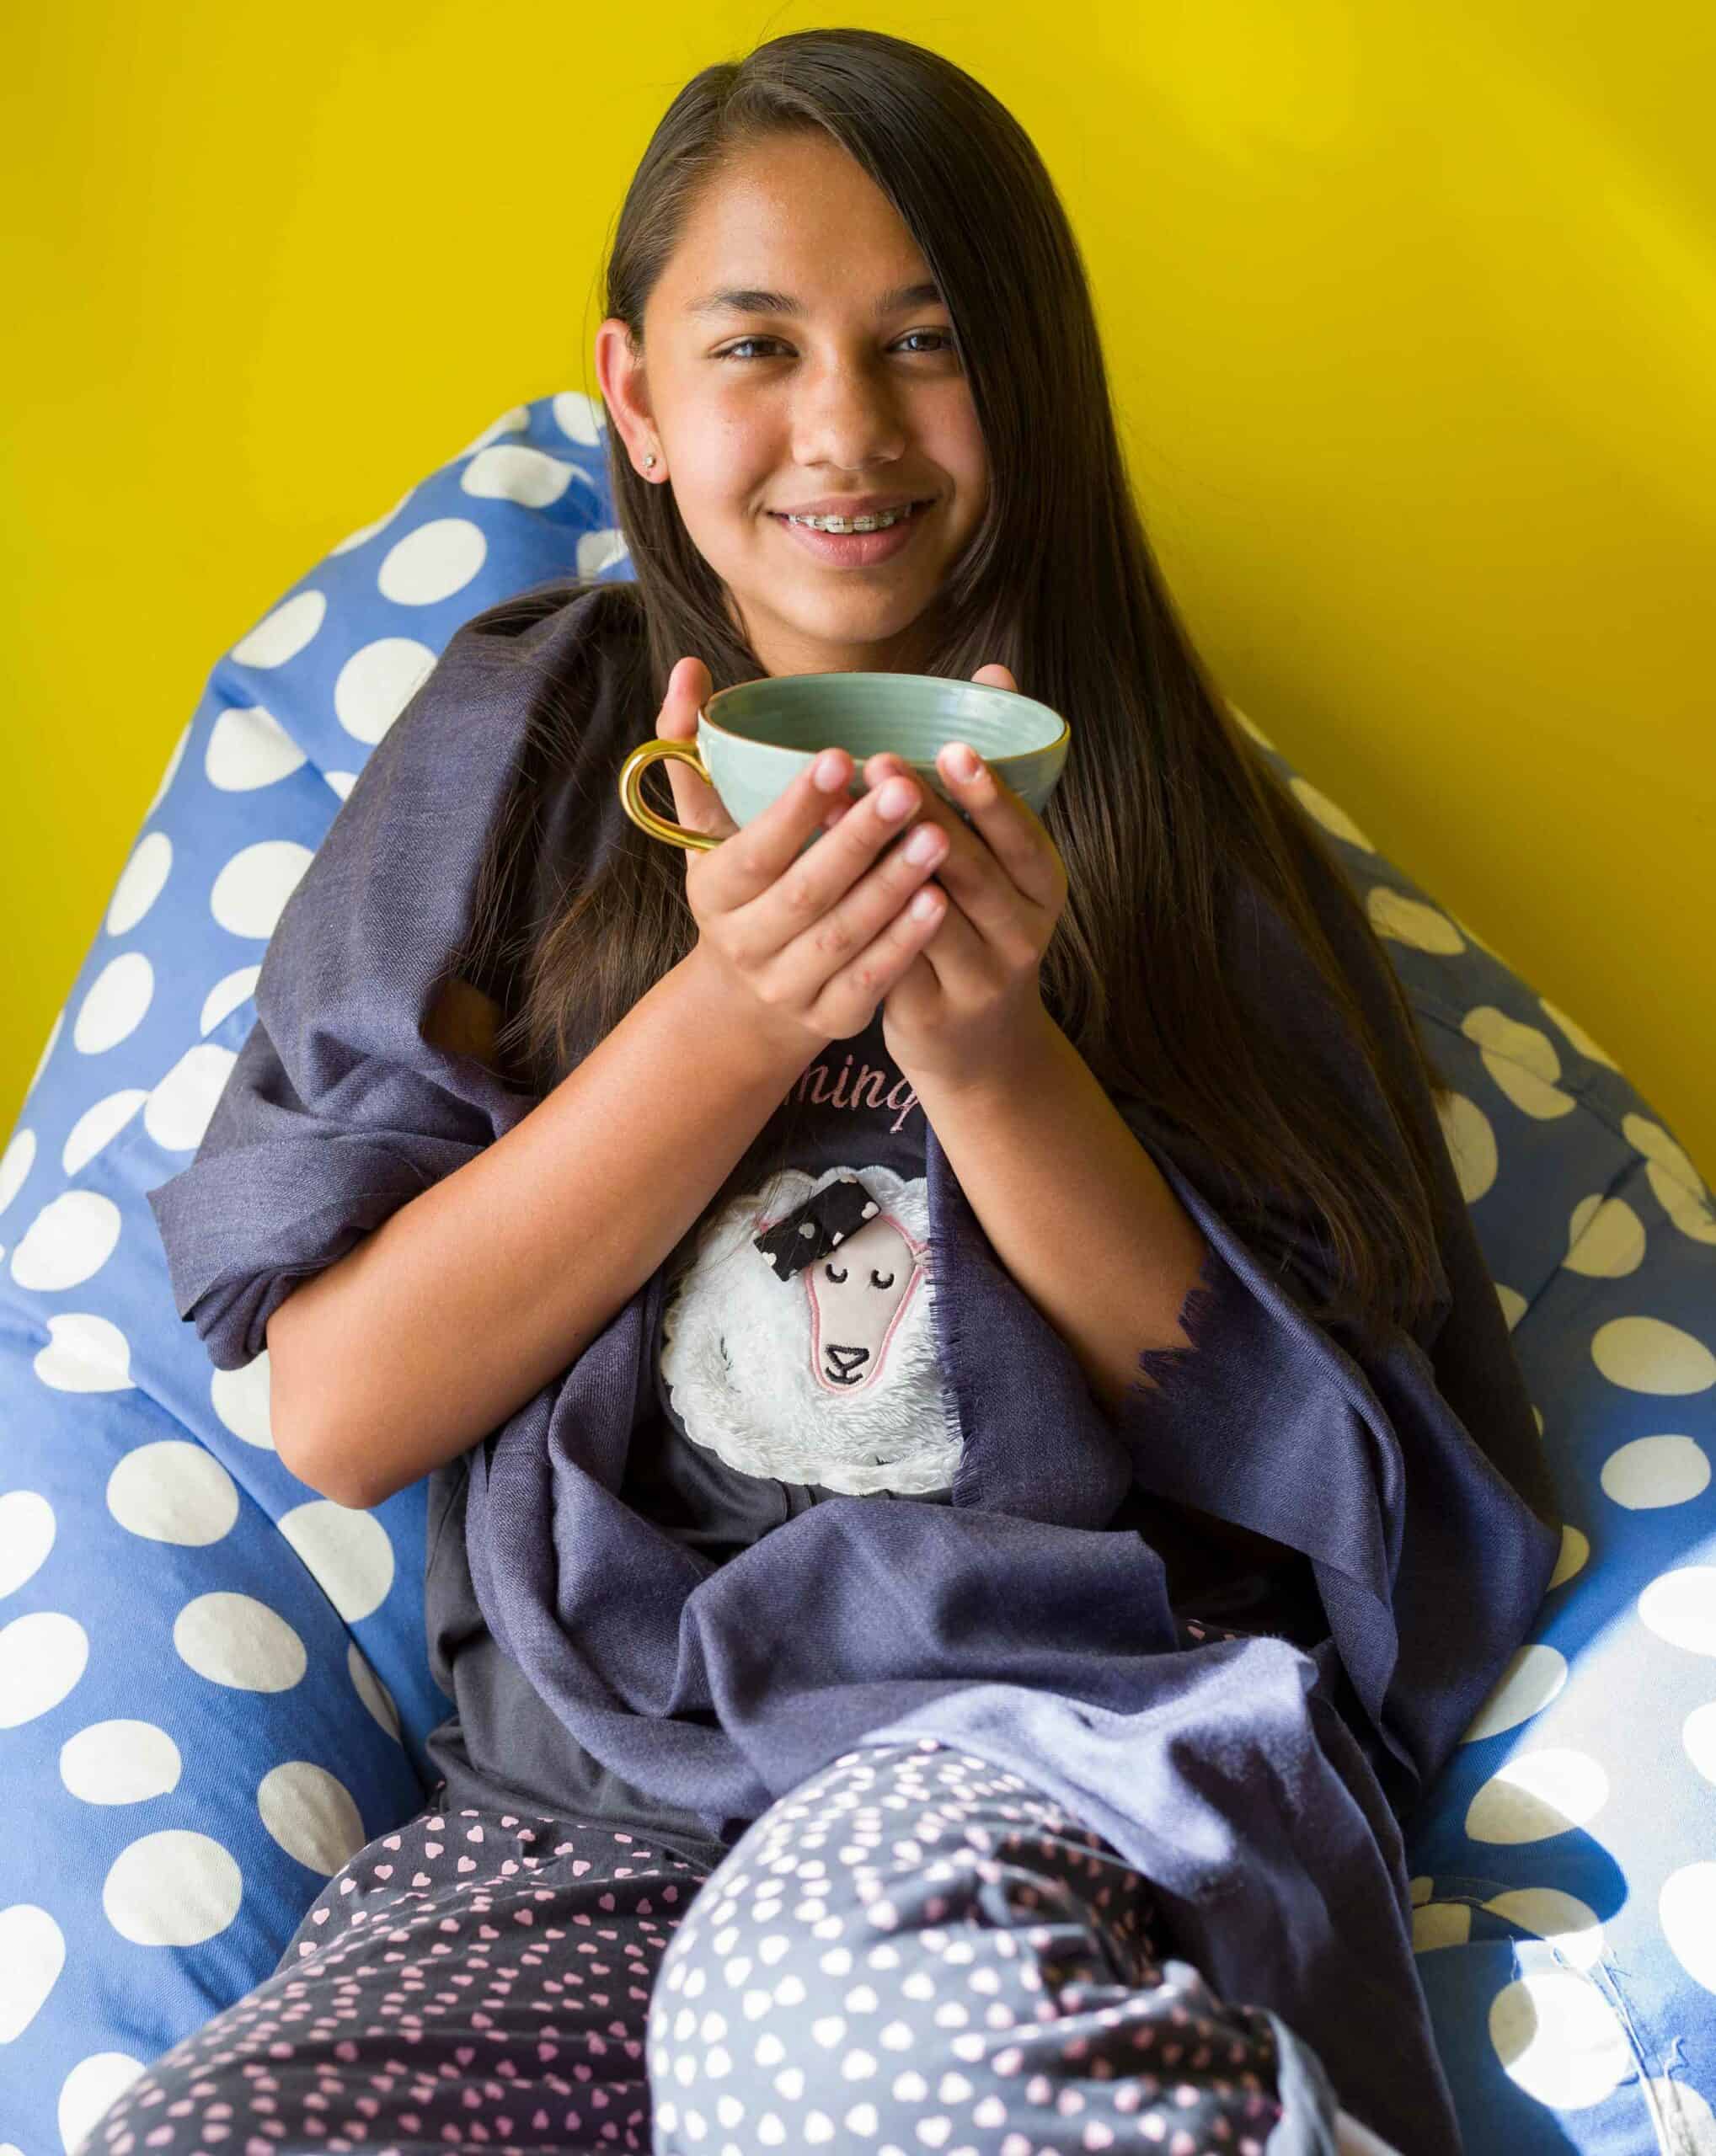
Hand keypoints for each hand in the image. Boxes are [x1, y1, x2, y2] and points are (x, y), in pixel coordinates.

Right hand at [664, 658, 958, 1060]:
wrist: (747, 1004)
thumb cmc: (743, 889)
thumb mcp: (710, 828)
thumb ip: (697, 749)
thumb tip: (687, 666)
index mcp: (715, 890)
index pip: (754, 847)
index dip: (796, 806)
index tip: (841, 756)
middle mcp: (744, 943)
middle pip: (805, 891)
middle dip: (857, 839)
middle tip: (908, 788)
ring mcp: (787, 986)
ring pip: (842, 937)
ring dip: (891, 887)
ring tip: (939, 838)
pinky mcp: (831, 1018)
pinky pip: (871, 981)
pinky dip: (904, 942)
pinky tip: (941, 903)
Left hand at [861, 664, 1069, 1089]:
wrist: (980, 1045)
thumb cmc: (979, 924)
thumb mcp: (1000, 859)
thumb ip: (987, 777)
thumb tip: (996, 671)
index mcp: (1043, 882)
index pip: (1021, 831)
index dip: (987, 792)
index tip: (948, 747)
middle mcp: (1024, 931)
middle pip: (973, 870)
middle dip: (925, 815)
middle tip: (876, 765)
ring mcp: (982, 977)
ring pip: (931, 917)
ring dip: (885, 866)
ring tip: (840, 815)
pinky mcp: (936, 1014)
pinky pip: (897, 962)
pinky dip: (866, 923)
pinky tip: (829, 888)